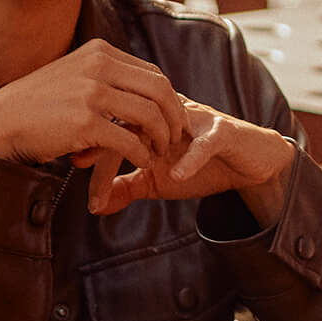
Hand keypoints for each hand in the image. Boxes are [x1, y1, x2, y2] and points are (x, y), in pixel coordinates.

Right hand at [0, 40, 188, 200]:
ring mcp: (92, 93)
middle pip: (160, 90)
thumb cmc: (37, 105)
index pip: (152, 73)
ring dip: (161, 138)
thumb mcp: (73, 75)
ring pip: (150, 115)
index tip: (173, 119)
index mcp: (99, 52)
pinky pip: (130, 141)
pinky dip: (142, 154)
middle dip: (174, 117)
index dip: (170, 99)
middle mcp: (98, 66)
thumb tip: (141, 88)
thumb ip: (105, 75)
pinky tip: (142, 162)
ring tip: (160, 152)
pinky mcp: (86, 122)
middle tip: (176, 137)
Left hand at [89, 98, 295, 220]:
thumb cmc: (203, 165)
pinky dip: (191, 158)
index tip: (71, 162)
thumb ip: (127, 187)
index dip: (89, 142)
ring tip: (123, 170)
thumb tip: (95, 207)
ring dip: (139, 148)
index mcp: (148, 119)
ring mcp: (194, 120)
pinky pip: (204, 143)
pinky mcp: (222, 131)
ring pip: (159, 128)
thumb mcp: (158, 180)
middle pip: (127, 121)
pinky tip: (178, 175)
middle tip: (81, 162)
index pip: (111, 125)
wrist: (250, 162)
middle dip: (103, 142)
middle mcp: (166, 114)